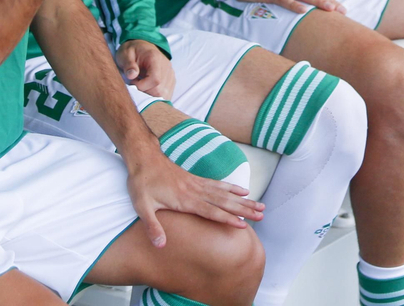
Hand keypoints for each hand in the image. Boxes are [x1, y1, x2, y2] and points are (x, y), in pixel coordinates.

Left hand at [116, 40, 174, 98]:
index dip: (142, 86)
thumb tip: (132, 75)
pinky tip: (148, 89)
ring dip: (151, 95)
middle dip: (145, 92)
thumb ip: (129, 65)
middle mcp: (166, 66)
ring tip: (142, 85)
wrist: (141, 46)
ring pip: (164, 94)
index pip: (155, 79)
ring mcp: (170, 73)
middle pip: (160, 90)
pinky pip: (167, 93)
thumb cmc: (132, 51)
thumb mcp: (125, 54)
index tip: (133, 82)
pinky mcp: (171, 79)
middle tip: (136, 83)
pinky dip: (157, 96)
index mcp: (155, 58)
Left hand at [123, 148, 263, 245]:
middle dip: (244, 209)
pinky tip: (242, 190)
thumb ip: (152, 226)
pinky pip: (218, 184)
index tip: (243, 225)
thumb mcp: (142, 207)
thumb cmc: (141, 183)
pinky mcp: (196, 179)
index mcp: (185, 200)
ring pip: (225, 193)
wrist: (144, 157)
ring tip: (259, 204)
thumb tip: (161, 246)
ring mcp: (197, 184)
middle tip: (262, 214)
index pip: (211, 211)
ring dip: (243, 200)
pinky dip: (232, 188)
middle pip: (224, 202)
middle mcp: (195, 191)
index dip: (227, 219)